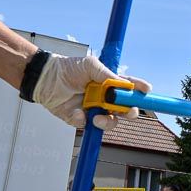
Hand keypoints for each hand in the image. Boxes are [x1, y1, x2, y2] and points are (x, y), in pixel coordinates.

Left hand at [33, 55, 151, 129]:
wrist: (45, 79)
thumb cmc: (67, 68)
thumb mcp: (90, 65)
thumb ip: (107, 75)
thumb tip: (121, 85)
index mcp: (109, 84)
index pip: (129, 88)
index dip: (139, 90)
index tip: (146, 90)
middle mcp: (104, 99)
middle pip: (125, 110)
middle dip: (131, 112)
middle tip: (129, 111)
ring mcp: (94, 110)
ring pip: (110, 122)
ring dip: (108, 122)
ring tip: (98, 117)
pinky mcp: (81, 119)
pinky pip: (88, 125)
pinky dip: (83, 120)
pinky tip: (76, 112)